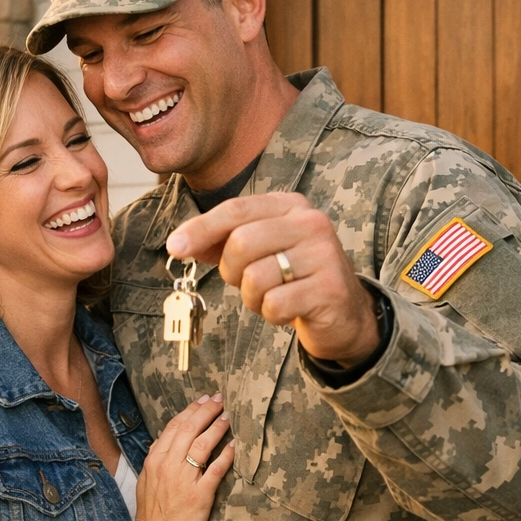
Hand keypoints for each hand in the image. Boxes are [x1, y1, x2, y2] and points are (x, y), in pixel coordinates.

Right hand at [131, 394, 234, 520]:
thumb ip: (158, 457)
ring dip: (218, 427)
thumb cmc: (151, 514)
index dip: (192, 409)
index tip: (204, 399)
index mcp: (155, 459)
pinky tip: (235, 445)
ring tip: (230, 416)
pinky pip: (216, 469)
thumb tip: (168, 438)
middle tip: (221, 398)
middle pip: (190, 429)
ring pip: (203, 444)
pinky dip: (227, 455)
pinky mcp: (199, 496)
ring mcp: (184, 480)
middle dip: (208, 410)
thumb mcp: (147, 480)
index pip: (175, 426)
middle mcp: (168, 465)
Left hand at [166, 192, 380, 364]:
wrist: (345, 314)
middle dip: (232, 271)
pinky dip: (271, 314)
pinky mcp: (329, 289)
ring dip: (252, 298)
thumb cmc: (294, 277)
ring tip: (273, 297)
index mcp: (290, 205)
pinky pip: (274, 304)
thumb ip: (223, 242)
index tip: (175, 246)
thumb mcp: (260, 252)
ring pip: (255, 277)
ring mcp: (324, 255)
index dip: (201, 228)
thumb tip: (179, 243)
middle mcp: (311, 223)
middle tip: (247, 282)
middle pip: (241, 243)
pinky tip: (289, 310)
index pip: (236, 210)